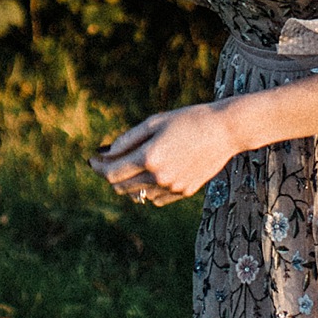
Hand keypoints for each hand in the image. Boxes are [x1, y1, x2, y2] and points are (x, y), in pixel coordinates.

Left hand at [88, 102, 239, 206]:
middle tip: (106, 163)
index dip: (98, 167)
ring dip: (129, 182)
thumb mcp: (155, 122)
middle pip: (121, 187)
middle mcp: (159, 177)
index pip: (112, 173)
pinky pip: (156, 197)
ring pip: (138, 194)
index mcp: (149, 157)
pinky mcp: (184, 192)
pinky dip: (148, 188)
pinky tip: (152, 173)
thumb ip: (128, 139)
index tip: (92, 160)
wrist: (225, 131)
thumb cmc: (188, 120)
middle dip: (110, 176)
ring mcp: (173, 187)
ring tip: (131, 165)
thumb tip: (107, 153)